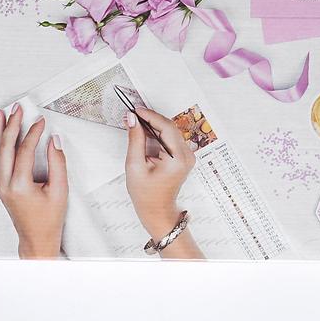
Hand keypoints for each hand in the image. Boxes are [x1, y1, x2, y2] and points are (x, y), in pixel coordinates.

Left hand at [0, 105, 67, 258]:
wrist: (36, 238)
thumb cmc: (48, 220)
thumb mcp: (60, 191)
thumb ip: (58, 164)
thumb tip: (54, 141)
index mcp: (20, 186)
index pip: (24, 151)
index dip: (33, 133)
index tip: (40, 122)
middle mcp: (5, 184)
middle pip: (4, 147)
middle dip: (11, 125)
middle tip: (16, 109)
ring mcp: (0, 185)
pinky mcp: (1, 185)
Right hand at [124, 107, 202, 258]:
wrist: (157, 210)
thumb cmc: (146, 194)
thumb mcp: (135, 166)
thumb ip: (135, 140)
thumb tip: (132, 119)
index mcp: (177, 159)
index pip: (166, 127)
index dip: (150, 115)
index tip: (135, 110)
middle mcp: (186, 156)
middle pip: (169, 127)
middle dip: (150, 120)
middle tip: (132, 117)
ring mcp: (187, 156)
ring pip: (170, 131)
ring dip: (153, 127)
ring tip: (136, 126)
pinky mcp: (183, 157)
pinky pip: (171, 138)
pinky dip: (157, 134)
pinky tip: (145, 136)